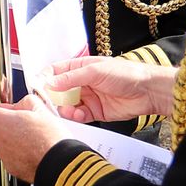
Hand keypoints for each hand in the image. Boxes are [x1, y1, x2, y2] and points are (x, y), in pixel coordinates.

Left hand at [0, 94, 75, 182]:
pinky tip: (28, 148)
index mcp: (3, 122)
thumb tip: (21, 104)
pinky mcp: (10, 167)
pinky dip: (14, 152)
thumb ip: (26, 102)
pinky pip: (7, 156)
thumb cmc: (51, 139)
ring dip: (5, 138)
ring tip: (23, 135)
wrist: (58, 163)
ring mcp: (4, 154)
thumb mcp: (41, 109)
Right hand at [41, 56, 172, 123]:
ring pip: (67, 105)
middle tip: (47, 104)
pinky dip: (75, 117)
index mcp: (80, 68)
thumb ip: (71, 78)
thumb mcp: (95, 71)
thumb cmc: (126, 74)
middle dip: (52, 97)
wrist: (148, 91)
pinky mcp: (95, 112)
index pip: (55, 72)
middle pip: (58, 91)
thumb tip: (49, 83)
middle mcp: (81, 83)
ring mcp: (87, 98)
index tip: (37, 87)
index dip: (45, 79)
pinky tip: (78, 115)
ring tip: (66, 110)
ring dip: (64, 109)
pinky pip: (79, 116)